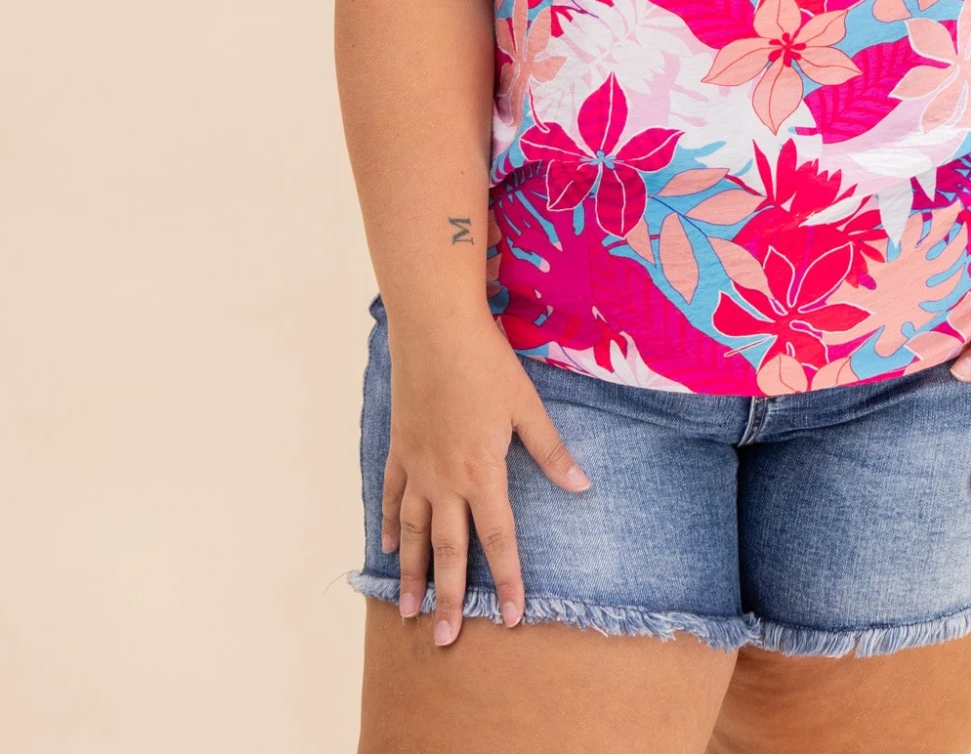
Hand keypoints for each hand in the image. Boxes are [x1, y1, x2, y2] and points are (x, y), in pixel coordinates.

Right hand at [382, 313, 590, 646]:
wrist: (434, 328)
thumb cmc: (486, 363)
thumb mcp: (527, 405)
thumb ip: (552, 451)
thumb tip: (583, 487)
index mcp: (482, 472)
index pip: (498, 538)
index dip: (506, 579)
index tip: (511, 617)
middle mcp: (445, 479)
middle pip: (446, 549)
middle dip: (448, 597)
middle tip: (445, 641)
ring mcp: (416, 466)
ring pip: (412, 532)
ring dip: (410, 574)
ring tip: (408, 612)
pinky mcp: (399, 448)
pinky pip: (391, 495)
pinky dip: (389, 523)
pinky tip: (387, 546)